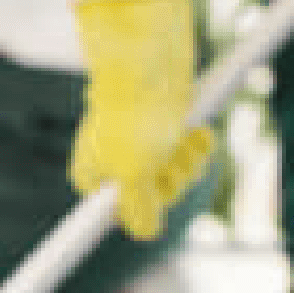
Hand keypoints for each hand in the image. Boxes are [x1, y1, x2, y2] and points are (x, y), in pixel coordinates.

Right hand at [68, 0, 214, 240]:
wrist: (150, 60)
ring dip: (188, 161)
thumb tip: (146, 231)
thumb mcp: (134, 176)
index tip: (135, 218)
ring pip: (178, 174)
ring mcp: (145, 143)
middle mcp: (117, 161)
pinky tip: (197, 129)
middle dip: (172, 180)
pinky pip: (191, 151)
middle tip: (168, 156)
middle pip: (156, 197)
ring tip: (183, 136)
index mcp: (94, 173)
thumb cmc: (133, 115)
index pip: (116, 214)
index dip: (136, 213)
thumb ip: (138, 212)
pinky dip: (199, 144)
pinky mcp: (168, 126)